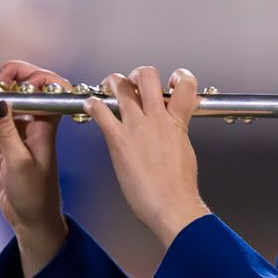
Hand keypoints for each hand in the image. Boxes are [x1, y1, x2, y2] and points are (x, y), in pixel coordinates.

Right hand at [0, 61, 69, 277]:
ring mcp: (20, 128)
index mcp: (48, 121)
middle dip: (4, 75)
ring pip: (5, 99)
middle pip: (24, 86)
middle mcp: (36, 120)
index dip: (30, 76)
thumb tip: (0, 102)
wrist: (33, 216)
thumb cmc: (36, 193)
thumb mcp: (19, 163)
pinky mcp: (5, 139)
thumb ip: (7, 132)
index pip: (48, 85)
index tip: (6, 80)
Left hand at [84, 66, 209, 249]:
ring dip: (113, 83)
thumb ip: (178, 129)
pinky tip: (92, 105)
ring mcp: (136, 126)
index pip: (185, 83)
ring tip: (111, 87)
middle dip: (139, 74)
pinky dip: (93, 104)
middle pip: (147, 75)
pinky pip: (100, 111)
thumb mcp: (185, 147)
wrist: (170, 203)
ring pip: (121, 86)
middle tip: (135, 83)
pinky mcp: (118, 139)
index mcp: (177, 120)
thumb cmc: (178, 184)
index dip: (179, 76)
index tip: (171, 81)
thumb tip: (174, 123)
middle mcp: (156, 117)